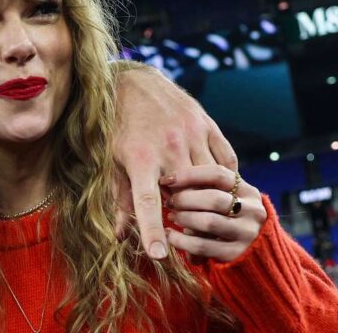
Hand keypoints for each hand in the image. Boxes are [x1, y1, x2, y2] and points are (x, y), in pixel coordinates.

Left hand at [111, 64, 237, 259]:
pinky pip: (226, 161)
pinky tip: (216, 185)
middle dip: (185, 214)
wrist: (133, 82)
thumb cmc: (118, 125)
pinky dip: (224, 178)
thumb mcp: (111, 160)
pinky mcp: (208, 125)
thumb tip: (121, 236)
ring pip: (211, 180)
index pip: (147, 203)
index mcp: (140, 158)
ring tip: (199, 205)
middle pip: (186, 194)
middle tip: (181, 221)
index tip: (159, 255)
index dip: (152, 231)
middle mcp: (169, 147)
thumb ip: (120, 198)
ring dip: (207, 197)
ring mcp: (193, 134)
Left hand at [160, 165, 266, 262]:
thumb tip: (170, 180)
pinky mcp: (236, 254)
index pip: (218, 174)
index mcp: (248, 191)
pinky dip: (181, 240)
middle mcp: (252, 211)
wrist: (252, 254)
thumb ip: (207, 188)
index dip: (189, 175)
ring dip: (184, 218)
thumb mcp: (227, 199)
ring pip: (209, 222)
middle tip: (169, 202)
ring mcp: (247, 234)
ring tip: (171, 216)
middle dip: (185, 199)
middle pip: (214, 198)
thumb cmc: (227, 218)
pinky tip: (169, 235)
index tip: (167, 179)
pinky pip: (202, 246)